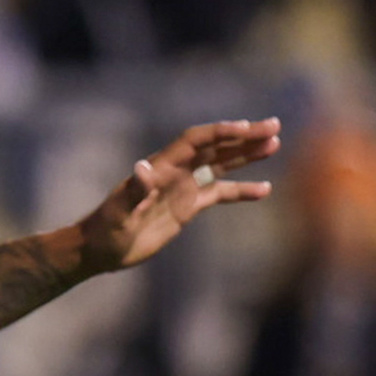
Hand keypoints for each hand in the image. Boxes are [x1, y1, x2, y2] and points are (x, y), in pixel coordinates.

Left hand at [78, 117, 281, 274]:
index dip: (220, 132)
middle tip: (274, 126)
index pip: (196, 141)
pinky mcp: (188, 207)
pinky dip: (242, 191)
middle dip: (244, 135)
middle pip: (215, 146)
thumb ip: (133, 190)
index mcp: (161, 166)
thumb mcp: (118, 212)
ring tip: (274, 143)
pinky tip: (264, 189)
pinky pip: (220, 193)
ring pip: (222, 164)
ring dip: (247, 154)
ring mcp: (183, 188)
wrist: (101, 249)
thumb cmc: (105, 229)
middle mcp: (176, 171)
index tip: (246, 128)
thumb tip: (142, 167)